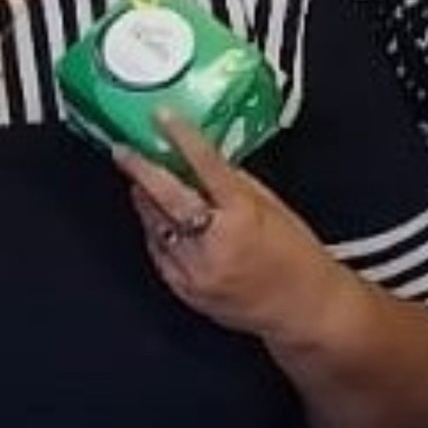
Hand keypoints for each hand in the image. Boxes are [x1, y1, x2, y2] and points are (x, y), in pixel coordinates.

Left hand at [116, 111, 348, 344]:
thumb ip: (236, 183)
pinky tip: (153, 218)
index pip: (205, 165)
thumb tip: (204, 161)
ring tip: (137, 179)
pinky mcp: (187, 291)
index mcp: (242, 216)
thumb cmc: (296, 257)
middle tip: (125, 150)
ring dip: (144, 200)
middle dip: (141, 169)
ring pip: (156, 226)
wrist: (303, 309)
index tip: (163, 117)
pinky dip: (154, 232)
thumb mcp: (274, 208)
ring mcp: (197, 271)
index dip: (181, 137)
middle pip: (167, 197)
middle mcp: (215, 243)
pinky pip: (159, 255)